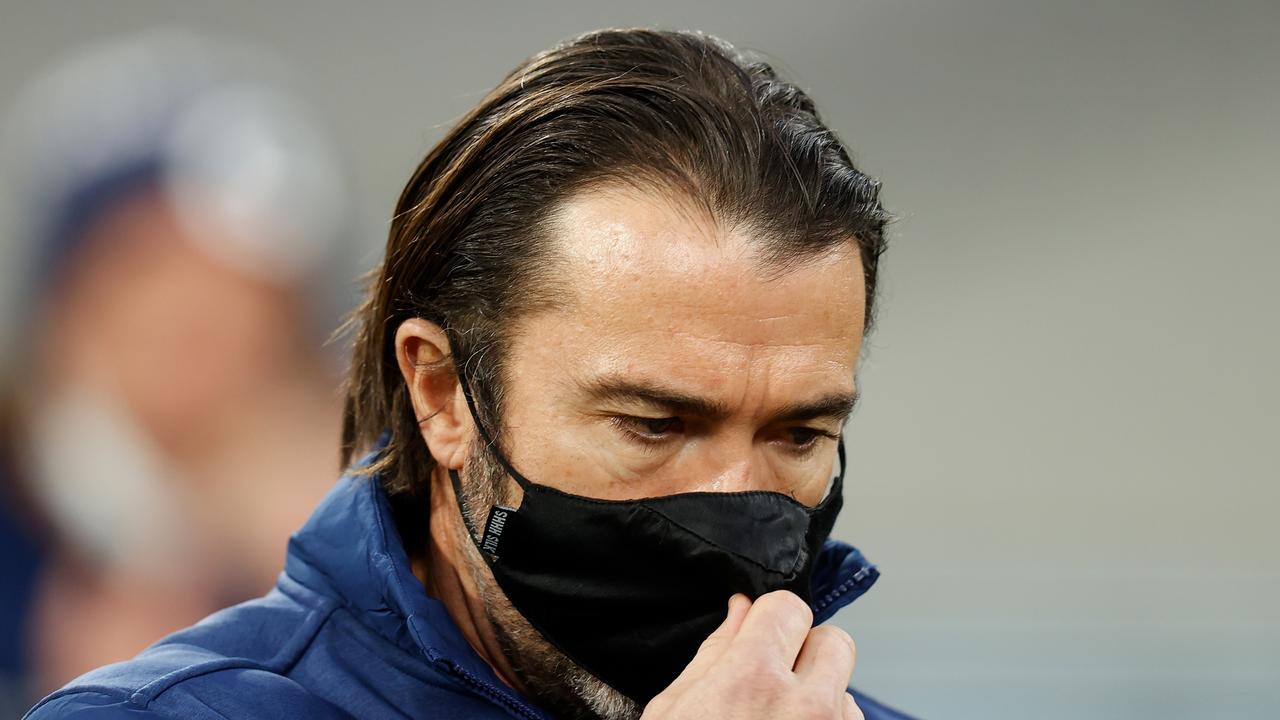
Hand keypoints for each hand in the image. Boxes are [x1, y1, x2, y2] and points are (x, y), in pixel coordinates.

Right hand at [641, 591, 861, 719]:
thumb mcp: (673, 709)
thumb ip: (714, 652)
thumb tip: (740, 609)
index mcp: (753, 678)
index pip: (789, 606)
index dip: (770, 618)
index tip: (758, 635)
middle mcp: (805, 706)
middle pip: (835, 641)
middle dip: (808, 651)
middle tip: (775, 678)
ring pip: (846, 689)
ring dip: (819, 696)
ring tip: (776, 719)